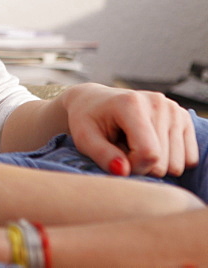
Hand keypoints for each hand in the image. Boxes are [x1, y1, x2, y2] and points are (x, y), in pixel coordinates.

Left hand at [61, 82, 197, 176]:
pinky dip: (169, 159)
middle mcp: (158, 103)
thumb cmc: (87, 120)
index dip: (132, 167)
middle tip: (122, 150)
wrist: (94, 101)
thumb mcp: (84, 138)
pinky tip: (150, 144)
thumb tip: (123, 171)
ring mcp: (174, 109)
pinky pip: (189, 159)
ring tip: (134, 145)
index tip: (115, 159)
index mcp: (131, 103)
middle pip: (164, 162)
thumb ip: (102, 155)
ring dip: (154, 164)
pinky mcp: (184, 118)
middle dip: (141, 166)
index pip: (148, 153)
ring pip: (178, 164)